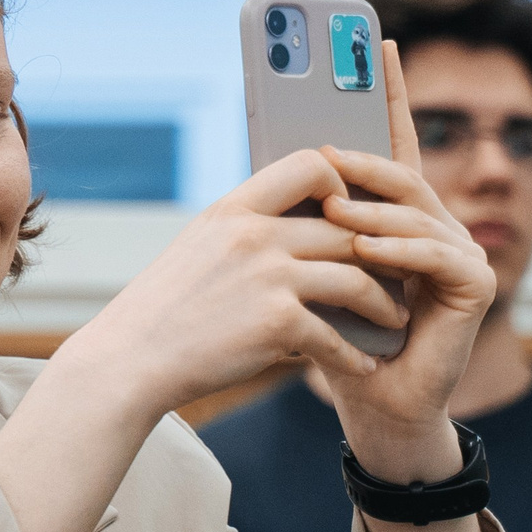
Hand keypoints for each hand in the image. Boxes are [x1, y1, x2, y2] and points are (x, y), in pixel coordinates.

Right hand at [48, 147, 407, 429]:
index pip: (310, 165)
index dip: (343, 184)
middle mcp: (253, 234)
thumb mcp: (199, 248)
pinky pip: (336, 337)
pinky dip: (355, 355)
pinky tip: (364, 365)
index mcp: (233, 208)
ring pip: (356, 279)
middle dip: (382, 253)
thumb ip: (245, 230)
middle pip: (346, 229)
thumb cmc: (164, 310)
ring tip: (394, 320)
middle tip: (403, 272)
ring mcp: (267, 278)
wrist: (128, 361)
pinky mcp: (276, 325)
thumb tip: (295, 225)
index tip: (353, 215)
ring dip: (383, 305)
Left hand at [313, 39, 496, 481]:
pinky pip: (435, 254)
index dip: (389, 91)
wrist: (371, 399)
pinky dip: (396, 250)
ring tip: (332, 211)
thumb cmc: (339, 335)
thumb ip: (314, 216)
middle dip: (362, 158)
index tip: (377, 40)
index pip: (395, 141)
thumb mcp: (315, 265)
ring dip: (369, 211)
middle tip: (324, 150)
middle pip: (401, 174)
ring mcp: (463, 252)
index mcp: (402, 214)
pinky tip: (363, 250)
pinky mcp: (477, 284)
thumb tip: (284, 158)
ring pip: (414, 213)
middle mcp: (439, 224)